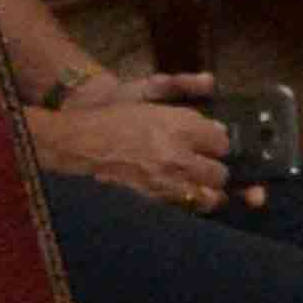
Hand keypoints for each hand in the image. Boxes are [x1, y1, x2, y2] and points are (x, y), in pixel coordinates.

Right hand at [30, 71, 235, 210]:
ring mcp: (165, 182)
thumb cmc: (116, 113)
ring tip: (201, 185)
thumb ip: (188, 100)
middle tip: (207, 165)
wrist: (80, 141)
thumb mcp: (151, 93)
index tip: (212, 144)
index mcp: (181, 128)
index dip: (218, 144)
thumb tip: (219, 123)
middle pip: (220, 173)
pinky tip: (183, 195)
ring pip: (208, 197)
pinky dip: (189, 203)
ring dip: (209, 191)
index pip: (222, 143)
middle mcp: (177, 157)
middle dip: (217, 169)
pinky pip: (185, 209)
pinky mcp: (153, 200)